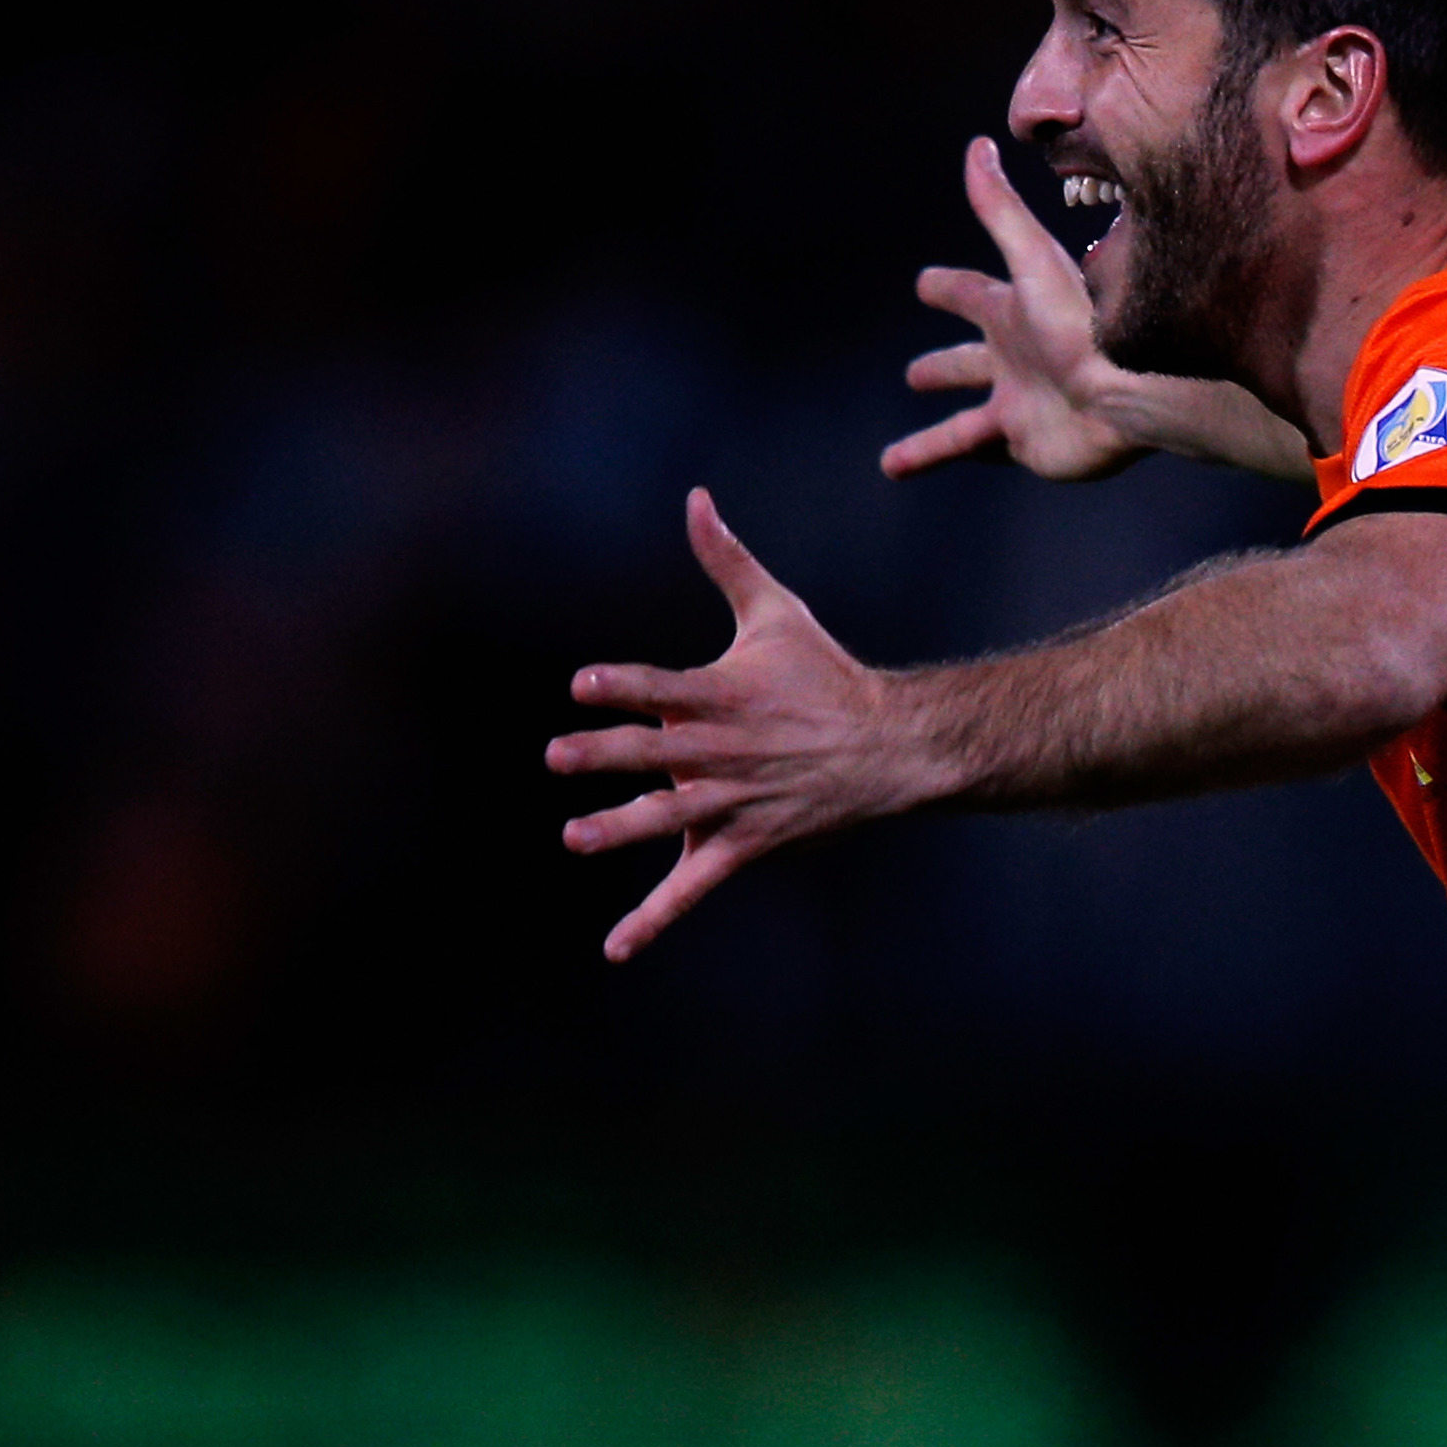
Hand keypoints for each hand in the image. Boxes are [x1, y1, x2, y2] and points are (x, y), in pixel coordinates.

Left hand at [548, 489, 929, 961]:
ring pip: (671, 820)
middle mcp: (724, 751)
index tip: (583, 684)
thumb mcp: (776, 612)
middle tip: (558, 755)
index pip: (664, 688)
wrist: (887, 747)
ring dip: (623, 829)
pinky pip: (692, 888)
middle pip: (658, 754)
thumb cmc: (824, 674)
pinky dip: (653, 920)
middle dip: (609, 755)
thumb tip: (695, 498)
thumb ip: (725, 561)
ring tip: (576, 836)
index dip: (625, 686)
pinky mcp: (742, 844)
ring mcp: (733, 802)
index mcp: (724, 694)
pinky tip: (614, 948)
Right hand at [880, 138, 1146, 481]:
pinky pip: (978, 454)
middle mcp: (1015, 361)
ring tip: (893, 461)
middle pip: (967, 364)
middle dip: (943, 368)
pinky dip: (943, 460)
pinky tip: (920, 466)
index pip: (970, 295)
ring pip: (961, 426)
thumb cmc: (1086, 320)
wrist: (1131, 389)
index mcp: (1013, 314)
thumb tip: (977, 146)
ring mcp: (1020, 405)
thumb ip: (1000, 209)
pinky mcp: (1026, 443)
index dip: (946, 289)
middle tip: (914, 375)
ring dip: (928, 442)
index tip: (924, 285)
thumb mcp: (1034, 259)